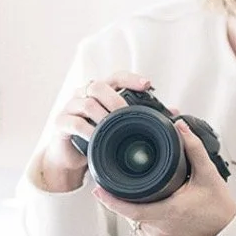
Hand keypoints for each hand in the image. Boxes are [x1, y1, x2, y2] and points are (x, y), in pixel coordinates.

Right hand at [36, 72, 154, 192]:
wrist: (70, 158)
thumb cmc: (97, 137)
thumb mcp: (119, 127)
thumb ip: (142, 117)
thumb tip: (174, 111)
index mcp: (100, 92)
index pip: (116, 77)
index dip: (131, 78)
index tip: (147, 84)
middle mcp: (84, 94)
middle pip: (99, 86)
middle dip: (116, 99)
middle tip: (128, 114)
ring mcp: (70, 108)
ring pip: (86, 103)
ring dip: (102, 116)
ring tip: (113, 128)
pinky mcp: (60, 123)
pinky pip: (74, 123)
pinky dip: (88, 130)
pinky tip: (97, 138)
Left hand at [91, 118, 235, 235]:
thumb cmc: (219, 207)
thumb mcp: (208, 175)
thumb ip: (193, 148)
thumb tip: (179, 126)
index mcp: (168, 213)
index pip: (129, 209)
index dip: (110, 200)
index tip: (97, 188)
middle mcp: (160, 230)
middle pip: (129, 213)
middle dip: (123, 198)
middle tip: (120, 182)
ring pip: (135, 223)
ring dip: (133, 209)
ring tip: (139, 193)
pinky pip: (143, 231)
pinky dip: (143, 220)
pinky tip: (149, 208)